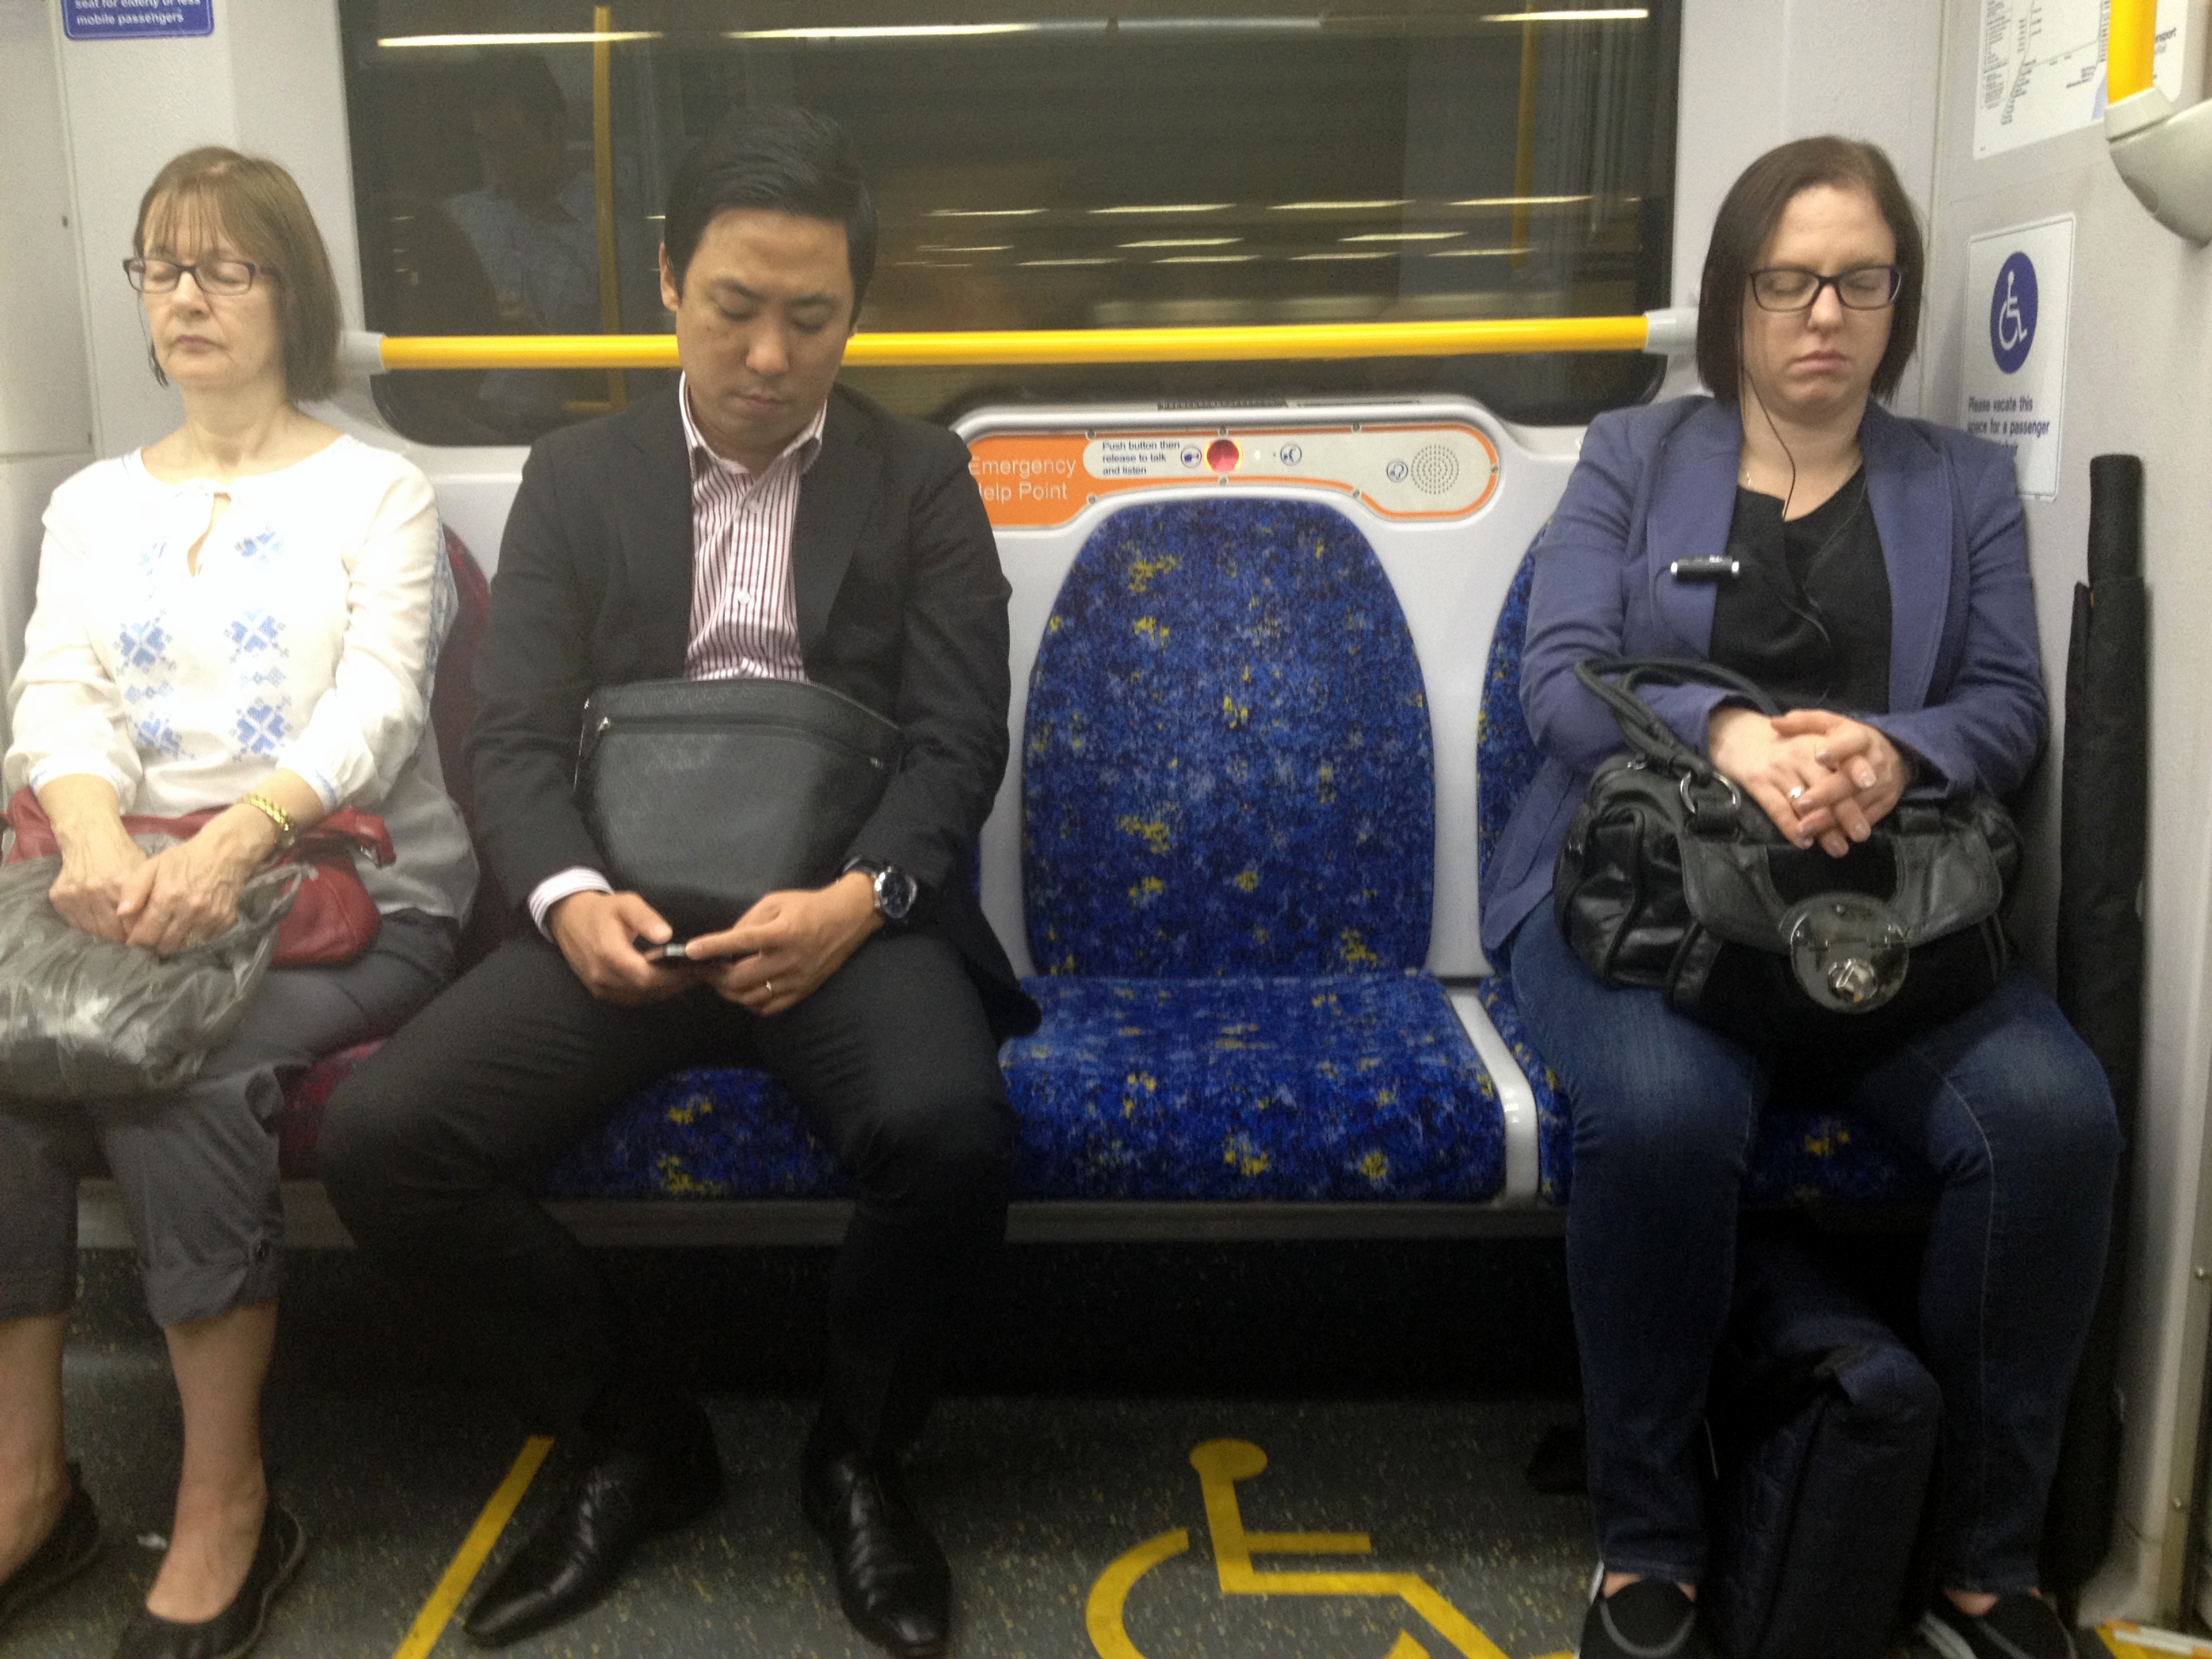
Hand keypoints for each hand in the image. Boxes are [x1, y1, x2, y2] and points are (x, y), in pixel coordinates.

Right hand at [47, 817, 149, 940]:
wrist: (90, 838)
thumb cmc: (123, 856)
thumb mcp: (144, 871)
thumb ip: (147, 898)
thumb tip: (153, 927)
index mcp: (120, 885)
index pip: (132, 925)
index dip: (139, 934)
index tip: (143, 939)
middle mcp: (96, 891)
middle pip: (111, 932)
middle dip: (122, 937)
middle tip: (129, 938)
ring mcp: (75, 895)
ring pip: (93, 931)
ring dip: (105, 934)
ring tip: (114, 931)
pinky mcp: (59, 897)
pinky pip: (76, 924)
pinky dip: (87, 926)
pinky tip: (97, 920)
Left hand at [116, 807, 274, 953]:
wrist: (225, 853)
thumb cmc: (184, 859)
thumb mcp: (153, 866)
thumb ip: (134, 889)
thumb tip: (121, 913)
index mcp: (168, 898)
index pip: (146, 935)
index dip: (137, 940)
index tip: (134, 939)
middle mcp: (190, 911)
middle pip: (165, 944)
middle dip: (155, 944)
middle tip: (152, 936)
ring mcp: (209, 918)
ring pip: (185, 945)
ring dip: (174, 943)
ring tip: (168, 934)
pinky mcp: (224, 921)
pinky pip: (204, 940)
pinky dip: (194, 937)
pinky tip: (189, 926)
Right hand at [548, 889, 695, 1004]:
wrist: (569, 920)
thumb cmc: (603, 910)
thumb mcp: (626, 904)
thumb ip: (646, 919)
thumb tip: (666, 935)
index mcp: (610, 954)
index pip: (647, 976)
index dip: (673, 976)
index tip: (696, 969)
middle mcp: (603, 976)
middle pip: (646, 990)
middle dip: (675, 983)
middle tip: (700, 974)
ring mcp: (599, 987)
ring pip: (640, 997)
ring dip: (666, 990)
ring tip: (690, 978)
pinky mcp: (600, 991)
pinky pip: (630, 998)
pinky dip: (651, 993)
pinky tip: (668, 983)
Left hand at [682, 873, 880, 1015]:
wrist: (848, 919)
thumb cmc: (809, 906)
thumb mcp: (776, 901)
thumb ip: (749, 921)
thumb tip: (726, 943)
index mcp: (782, 933)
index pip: (741, 941)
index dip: (713, 947)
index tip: (690, 950)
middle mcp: (789, 959)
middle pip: (741, 978)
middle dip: (715, 976)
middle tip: (703, 969)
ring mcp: (796, 979)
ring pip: (751, 997)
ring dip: (729, 991)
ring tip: (721, 980)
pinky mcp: (802, 991)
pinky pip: (769, 1007)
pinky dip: (750, 1002)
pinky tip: (745, 991)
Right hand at [1708, 705, 1854, 855]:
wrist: (1739, 737)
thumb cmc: (1785, 744)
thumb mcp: (1811, 739)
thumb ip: (1837, 757)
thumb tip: (1868, 787)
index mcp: (1817, 741)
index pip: (1841, 754)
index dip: (1856, 769)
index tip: (1871, 784)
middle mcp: (1799, 754)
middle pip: (1826, 784)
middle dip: (1846, 811)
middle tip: (1861, 834)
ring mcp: (1778, 769)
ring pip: (1805, 802)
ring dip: (1823, 829)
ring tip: (1839, 848)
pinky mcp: (1758, 783)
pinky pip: (1778, 810)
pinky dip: (1791, 828)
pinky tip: (1804, 842)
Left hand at [1769, 709, 1911, 846]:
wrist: (1895, 756)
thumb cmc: (1849, 740)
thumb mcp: (1830, 724)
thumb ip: (1803, 722)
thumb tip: (1774, 723)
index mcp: (1860, 738)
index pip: (1851, 742)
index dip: (1838, 749)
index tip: (1819, 757)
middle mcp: (1875, 761)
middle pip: (1850, 779)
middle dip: (1827, 793)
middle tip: (1802, 803)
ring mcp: (1882, 785)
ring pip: (1856, 803)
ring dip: (1830, 818)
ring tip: (1806, 828)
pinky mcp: (1886, 803)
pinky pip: (1865, 819)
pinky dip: (1843, 829)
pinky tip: (1823, 837)